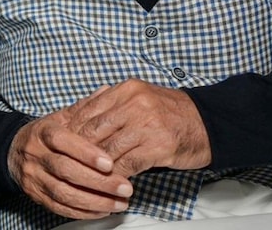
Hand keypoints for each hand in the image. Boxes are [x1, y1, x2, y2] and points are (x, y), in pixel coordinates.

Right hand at [8, 110, 133, 218]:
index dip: (85, 153)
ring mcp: (34, 177)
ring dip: (94, 201)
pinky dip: (82, 212)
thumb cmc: (45, 135)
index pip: (63, 141)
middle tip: (125, 188)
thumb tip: (107, 90)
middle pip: (65, 170)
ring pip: (63, 192)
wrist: (13, 151)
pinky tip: (103, 211)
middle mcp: (37, 154)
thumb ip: (85, 108)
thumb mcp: (61, 117)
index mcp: (44, 132)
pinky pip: (59, 207)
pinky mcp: (35, 195)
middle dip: (98, 182)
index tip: (109, 162)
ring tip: (120, 203)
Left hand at [65, 79, 211, 176]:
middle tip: (70, 163)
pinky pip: (128, 165)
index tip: (63, 144)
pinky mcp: (158, 146)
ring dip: (97, 167)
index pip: (88, 110)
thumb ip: (112, 103)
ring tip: (89, 177)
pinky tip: (113, 182)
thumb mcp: (139, 97)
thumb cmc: (169, 112)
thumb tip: (79, 113)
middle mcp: (135, 104)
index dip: (72, 130)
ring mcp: (147, 125)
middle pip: (94, 131)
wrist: (208, 122)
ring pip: (108, 150)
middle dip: (80, 150)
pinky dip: (117, 176)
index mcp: (126, 90)